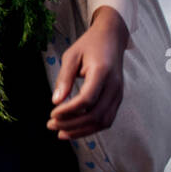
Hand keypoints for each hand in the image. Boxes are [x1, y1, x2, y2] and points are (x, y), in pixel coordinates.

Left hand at [47, 5, 129, 139]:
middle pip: (96, 115)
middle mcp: (115, 86)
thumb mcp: (71, 55)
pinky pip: (107, 118)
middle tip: (51, 125)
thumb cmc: (89, 45)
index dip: (69, 110)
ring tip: (61, 133)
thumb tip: (56, 101)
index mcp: (102, 72)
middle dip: (72, 124)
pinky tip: (74, 129)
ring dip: (82, 131)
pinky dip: (91, 127)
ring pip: (103, 121)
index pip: (87, 99)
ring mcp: (119, 94)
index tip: (52, 114)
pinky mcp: (118, 99)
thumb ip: (64, 78)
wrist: (112, 39)